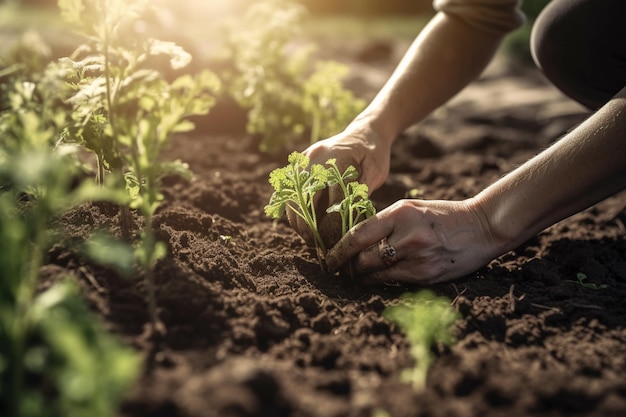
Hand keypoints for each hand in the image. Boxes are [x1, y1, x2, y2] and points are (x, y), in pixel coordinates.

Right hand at [287, 125, 391, 248]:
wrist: (365, 131)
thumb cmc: (374, 152)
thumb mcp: (375, 170)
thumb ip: (362, 189)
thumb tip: (348, 215)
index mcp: (334, 157)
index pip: (325, 194)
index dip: (326, 219)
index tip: (329, 238)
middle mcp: (314, 157)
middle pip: (300, 195)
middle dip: (304, 223)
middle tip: (313, 242)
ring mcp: (304, 160)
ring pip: (291, 194)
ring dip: (296, 218)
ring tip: (307, 238)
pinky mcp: (301, 165)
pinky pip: (290, 189)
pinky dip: (294, 209)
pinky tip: (304, 225)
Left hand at [325, 198, 499, 283]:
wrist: (482, 227)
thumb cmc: (441, 215)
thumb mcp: (410, 208)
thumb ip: (384, 221)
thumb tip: (353, 238)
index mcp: (399, 214)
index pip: (357, 235)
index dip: (338, 251)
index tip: (328, 259)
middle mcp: (406, 236)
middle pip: (362, 260)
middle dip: (347, 268)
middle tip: (340, 270)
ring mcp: (417, 258)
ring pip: (375, 275)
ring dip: (361, 277)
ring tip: (356, 275)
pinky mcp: (426, 275)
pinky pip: (393, 282)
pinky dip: (380, 281)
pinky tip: (377, 278)